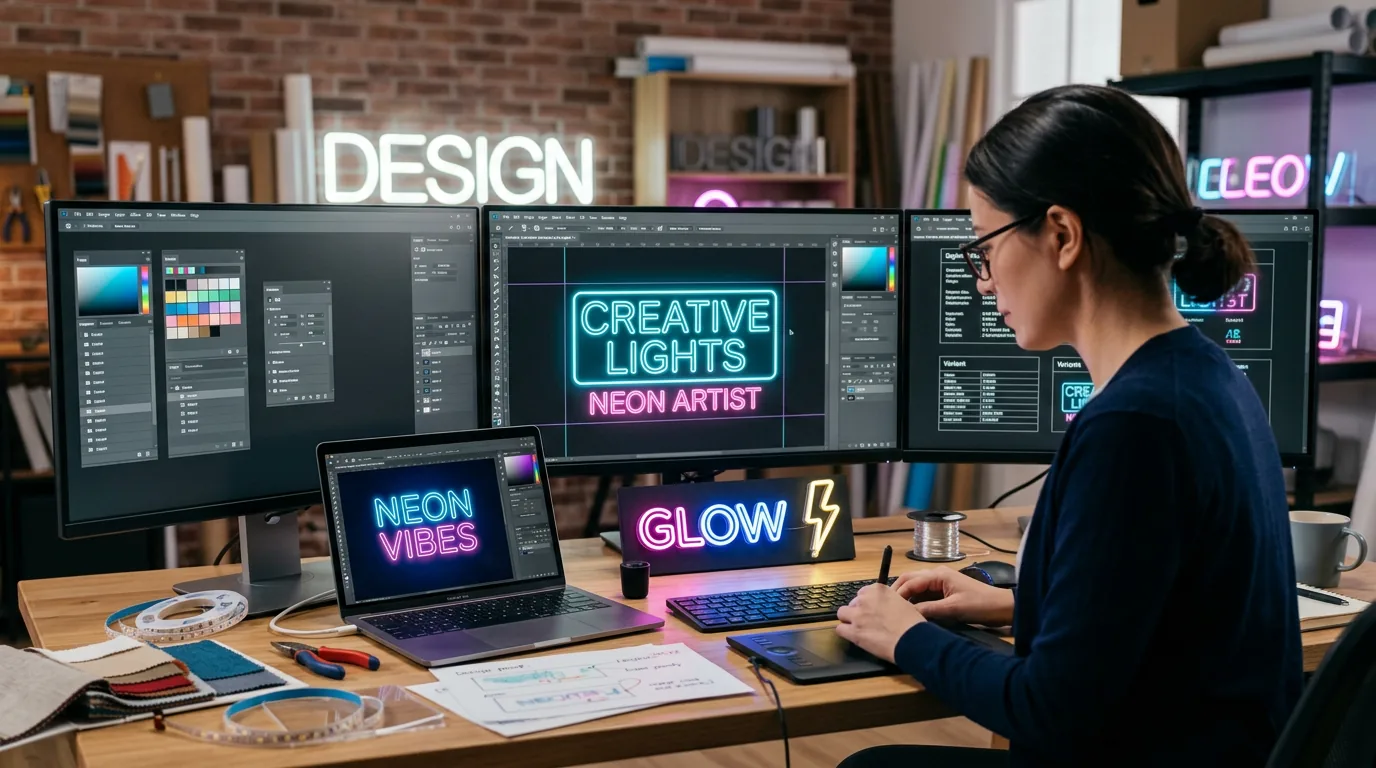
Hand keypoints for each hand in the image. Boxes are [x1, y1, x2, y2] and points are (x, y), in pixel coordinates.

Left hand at [835, 584, 924, 662]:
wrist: (912, 639)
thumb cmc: (912, 623)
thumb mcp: (902, 602)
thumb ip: (888, 601)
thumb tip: (883, 607)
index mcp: (878, 590)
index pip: (863, 592)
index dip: (867, 602)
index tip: (871, 609)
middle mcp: (865, 600)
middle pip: (853, 603)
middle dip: (858, 611)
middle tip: (867, 621)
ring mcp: (858, 616)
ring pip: (842, 614)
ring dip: (848, 620)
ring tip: (858, 628)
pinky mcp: (854, 632)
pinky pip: (840, 629)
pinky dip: (845, 633)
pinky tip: (854, 636)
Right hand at [892, 566, 1015, 627]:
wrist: (1001, 607)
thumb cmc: (980, 605)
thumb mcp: (953, 609)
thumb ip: (929, 609)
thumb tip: (908, 614)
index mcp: (938, 575)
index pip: (911, 581)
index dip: (898, 593)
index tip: (887, 606)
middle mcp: (937, 575)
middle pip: (910, 580)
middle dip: (898, 592)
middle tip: (888, 607)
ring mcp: (941, 583)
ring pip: (916, 587)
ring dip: (907, 597)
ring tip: (896, 611)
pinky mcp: (945, 592)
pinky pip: (925, 594)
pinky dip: (916, 601)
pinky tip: (912, 612)